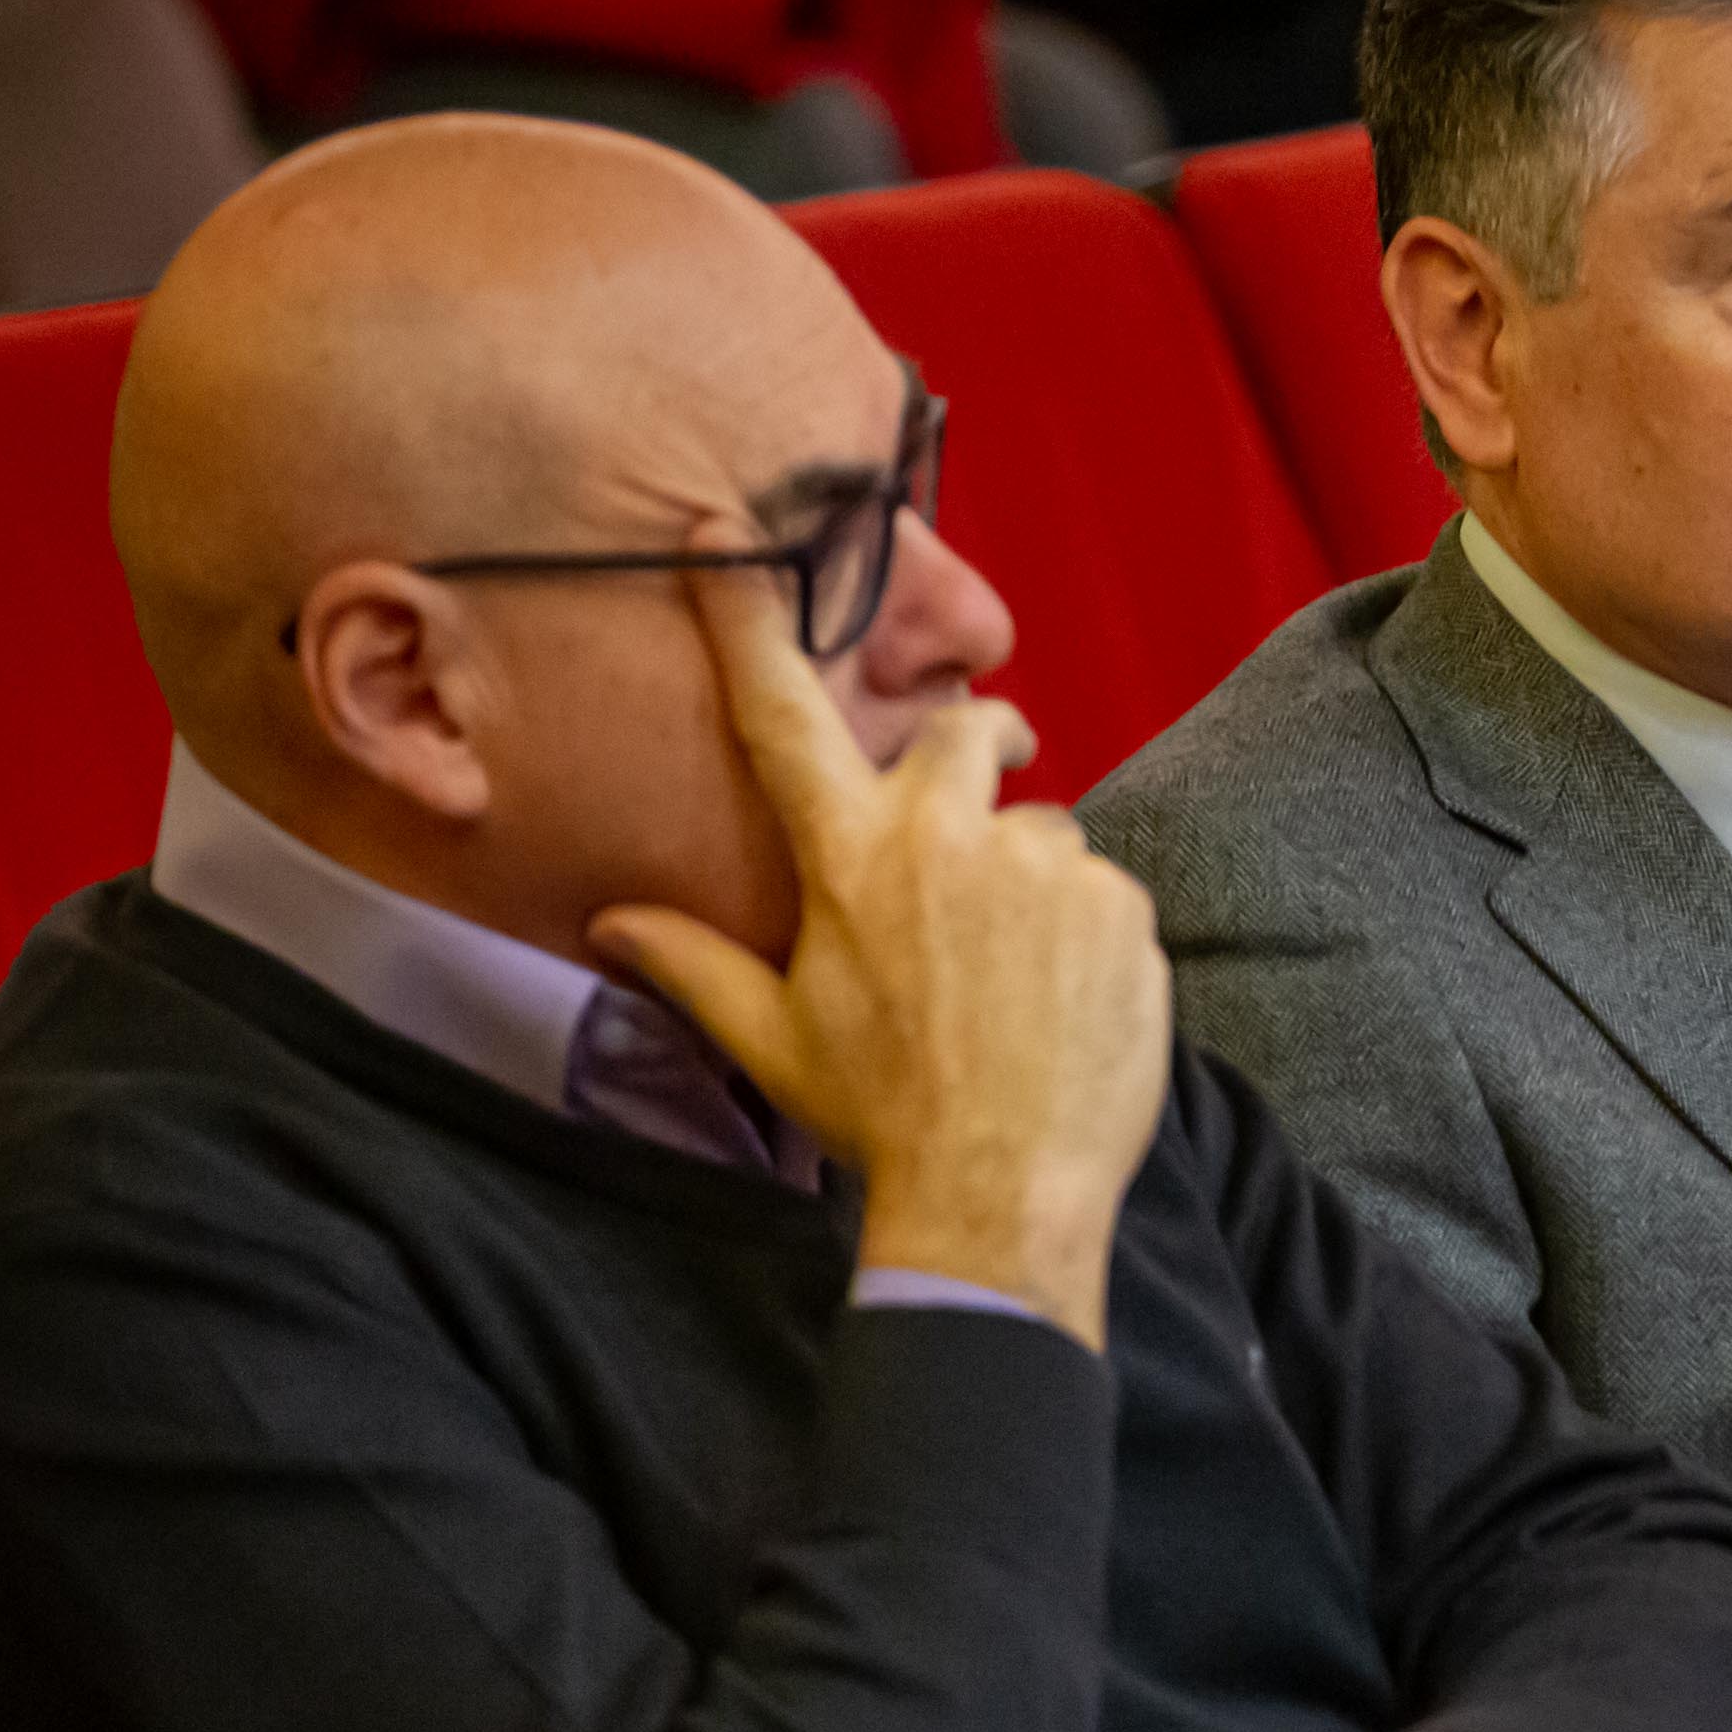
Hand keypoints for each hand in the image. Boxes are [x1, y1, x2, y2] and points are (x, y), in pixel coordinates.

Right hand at [596, 553, 1160, 1340]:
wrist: (998, 1193)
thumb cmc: (878, 1116)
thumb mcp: (771, 1038)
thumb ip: (694, 964)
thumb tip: (610, 922)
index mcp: (851, 856)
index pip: (781, 713)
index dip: (747, 617)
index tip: (722, 537)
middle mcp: (949, 837)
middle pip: (970, 731)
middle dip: (980, 741)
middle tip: (987, 777)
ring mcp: (1045, 867)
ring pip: (1047, 834)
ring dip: (1034, 881)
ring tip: (1018, 977)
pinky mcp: (1121, 908)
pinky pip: (1103, 894)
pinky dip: (1088, 936)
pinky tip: (1065, 1005)